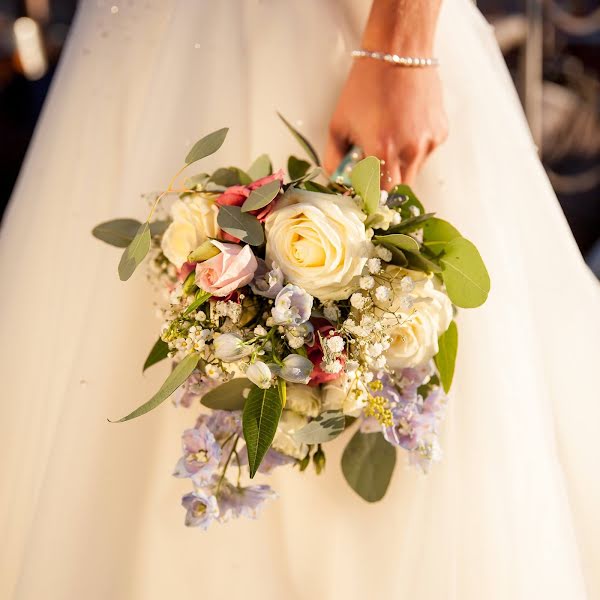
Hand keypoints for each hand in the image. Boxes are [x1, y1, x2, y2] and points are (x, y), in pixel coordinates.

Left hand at [325, 58, 447, 188]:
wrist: (398, 53)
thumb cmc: (364, 87)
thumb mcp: (338, 124)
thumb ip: (334, 160)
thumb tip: (337, 182)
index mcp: (381, 151)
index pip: (379, 195)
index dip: (371, 196)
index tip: (365, 191)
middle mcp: (409, 151)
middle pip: (398, 189)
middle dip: (385, 184)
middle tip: (375, 169)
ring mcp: (428, 143)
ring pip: (413, 172)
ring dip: (400, 167)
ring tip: (390, 139)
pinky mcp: (440, 133)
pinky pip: (426, 154)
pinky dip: (414, 150)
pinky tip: (405, 127)